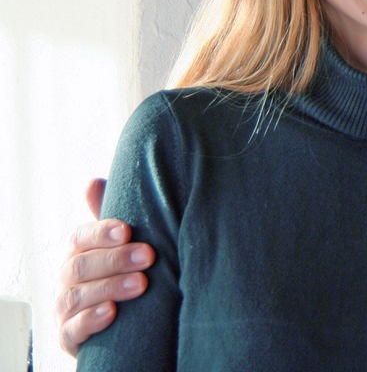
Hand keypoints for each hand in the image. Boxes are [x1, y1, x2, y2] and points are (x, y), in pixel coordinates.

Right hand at [55, 178, 154, 356]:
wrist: (122, 322)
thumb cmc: (123, 272)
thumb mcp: (122, 244)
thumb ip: (112, 216)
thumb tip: (92, 181)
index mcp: (79, 252)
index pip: (80, 237)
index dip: (101, 232)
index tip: (127, 230)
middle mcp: (67, 278)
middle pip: (80, 265)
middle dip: (115, 260)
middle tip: (149, 256)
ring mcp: (65, 308)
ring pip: (76, 296)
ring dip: (109, 288)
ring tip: (141, 284)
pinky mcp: (68, 336)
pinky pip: (71, 329)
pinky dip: (90, 320)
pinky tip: (112, 313)